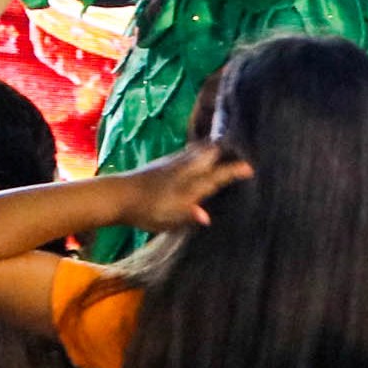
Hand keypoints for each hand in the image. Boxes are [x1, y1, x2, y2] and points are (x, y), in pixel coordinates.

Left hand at [116, 142, 250, 233]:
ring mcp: (173, 162)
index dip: (234, 171)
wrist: (117, 195)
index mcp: (188, 186)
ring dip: (214, 147)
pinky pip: (189, 150)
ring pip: (199, 148)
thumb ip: (187, 216)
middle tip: (242, 151)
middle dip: (227, 150)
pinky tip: (202, 151)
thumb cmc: (144, 212)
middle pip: (210, 152)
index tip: (250, 168)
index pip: (217, 175)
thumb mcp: (166, 220)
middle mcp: (184, 170)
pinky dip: (201, 149)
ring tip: (228, 146)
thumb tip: (206, 217)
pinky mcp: (164, 160)